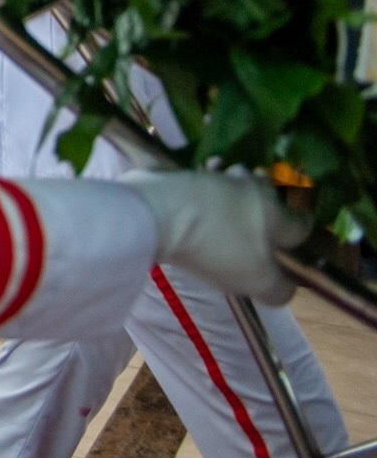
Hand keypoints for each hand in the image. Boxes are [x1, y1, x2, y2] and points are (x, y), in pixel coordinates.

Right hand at [121, 169, 307, 304]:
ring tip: (230, 168)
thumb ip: (293, 224)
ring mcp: (204, 256)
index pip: (285, 290)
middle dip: (264, 214)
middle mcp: (233, 275)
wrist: (153, 210)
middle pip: (259, 248)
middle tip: (261, 185)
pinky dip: (210, 194)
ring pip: (233, 227)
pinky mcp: (181, 235)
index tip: (294, 235)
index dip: (296, 267)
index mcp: (259, 279)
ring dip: (236, 196)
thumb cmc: (219, 216)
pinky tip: (207, 167)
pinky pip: (206, 217)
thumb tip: (304, 227)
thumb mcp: (268, 212)